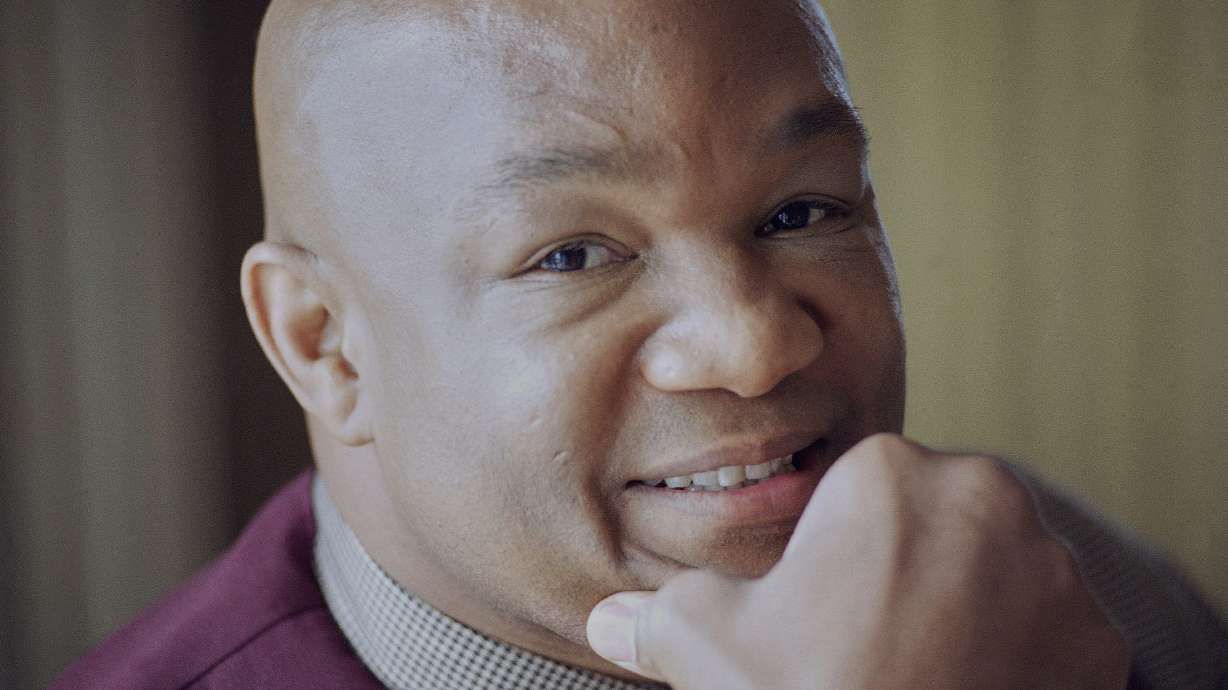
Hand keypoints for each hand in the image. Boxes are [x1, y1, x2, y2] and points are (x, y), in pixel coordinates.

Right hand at [586, 433, 1129, 688]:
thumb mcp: (705, 647)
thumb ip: (656, 614)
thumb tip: (608, 620)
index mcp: (891, 473)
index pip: (861, 485)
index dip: (836, 545)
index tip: (825, 599)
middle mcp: (990, 499)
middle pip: (937, 515)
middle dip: (907, 562)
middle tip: (867, 635)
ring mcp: (1057, 574)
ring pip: (999, 566)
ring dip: (967, 602)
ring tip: (914, 666)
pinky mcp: (1101, 643)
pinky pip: (1051, 627)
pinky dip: (1020, 653)